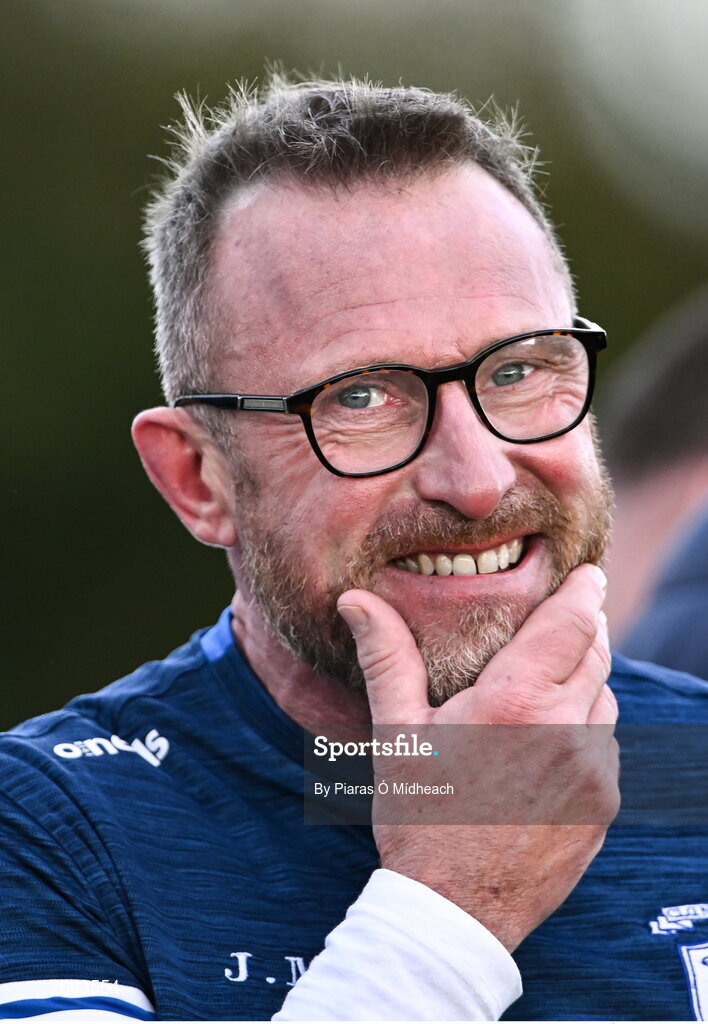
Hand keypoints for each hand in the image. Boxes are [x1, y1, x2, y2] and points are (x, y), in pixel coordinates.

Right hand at [337, 563, 618, 950]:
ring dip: (582, 685)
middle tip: (567, 619)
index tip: (588, 573)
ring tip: (543, 691)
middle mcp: (567, 730)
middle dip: (585, 631)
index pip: (571, 623)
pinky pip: (605, 747)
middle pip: (595, 655)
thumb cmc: (420, 816)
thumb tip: (355, 598)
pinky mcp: (604, 805)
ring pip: (604, 701)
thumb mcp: (398, 733)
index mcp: (516, 702)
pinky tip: (548, 746)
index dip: (584, 592)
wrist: (455, 911)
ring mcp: (593, 771)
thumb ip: (386, 656)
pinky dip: (586, 732)